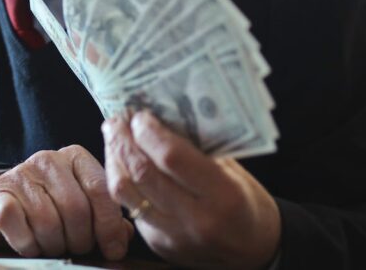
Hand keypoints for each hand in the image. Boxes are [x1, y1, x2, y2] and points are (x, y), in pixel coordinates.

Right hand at [0, 145, 133, 259]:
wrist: (3, 200)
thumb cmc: (51, 204)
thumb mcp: (82, 203)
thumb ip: (105, 216)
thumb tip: (124, 235)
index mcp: (76, 157)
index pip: (100, 189)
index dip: (109, 225)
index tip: (113, 250)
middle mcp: (48, 160)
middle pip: (75, 208)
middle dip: (81, 239)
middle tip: (77, 248)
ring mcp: (21, 175)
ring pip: (48, 221)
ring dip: (54, 245)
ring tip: (54, 246)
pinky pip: (18, 226)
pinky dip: (28, 245)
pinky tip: (32, 245)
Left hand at [102, 111, 280, 269]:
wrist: (252, 250)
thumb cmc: (245, 202)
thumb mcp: (233, 170)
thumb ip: (199, 147)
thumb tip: (160, 116)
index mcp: (222, 195)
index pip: (172, 157)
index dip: (149, 132)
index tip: (140, 114)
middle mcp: (195, 219)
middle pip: (142, 173)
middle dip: (124, 140)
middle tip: (117, 120)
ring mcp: (173, 235)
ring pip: (125, 193)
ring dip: (114, 159)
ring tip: (113, 137)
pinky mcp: (158, 244)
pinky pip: (129, 207)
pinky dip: (122, 180)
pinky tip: (123, 163)